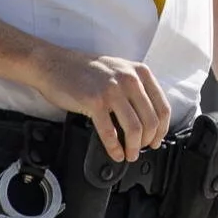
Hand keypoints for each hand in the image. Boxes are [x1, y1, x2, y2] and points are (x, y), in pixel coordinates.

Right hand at [31, 49, 170, 160]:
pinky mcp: (94, 102)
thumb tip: (148, 118)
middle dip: (148, 141)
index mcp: (140, 72)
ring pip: (134, 128)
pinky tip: (115, 153)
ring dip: (134, 148)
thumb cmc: (85, 70)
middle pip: (151, 121)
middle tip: (142, 150)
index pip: (163, 107)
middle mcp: (129, 79)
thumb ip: (136, 87)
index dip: (162, 129)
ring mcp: (111, 90)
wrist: (54, 63)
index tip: (157, 139)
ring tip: (129, 154)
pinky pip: (110, 132)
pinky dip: (115, 148)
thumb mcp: (119, 70)